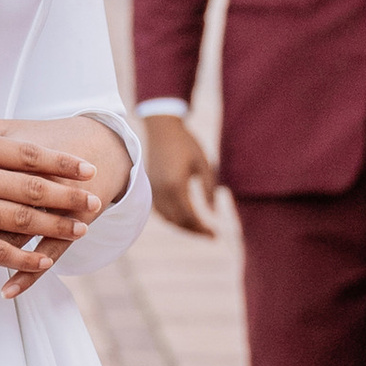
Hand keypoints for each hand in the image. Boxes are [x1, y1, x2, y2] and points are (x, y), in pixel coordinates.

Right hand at [0, 116, 130, 298]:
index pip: (26, 153)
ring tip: (80, 230)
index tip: (85, 169)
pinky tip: (40, 262)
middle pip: (31, 186)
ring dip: (54, 225)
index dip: (60, 163)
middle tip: (95, 201)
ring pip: (18, 219)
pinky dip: (20, 258)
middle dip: (68, 195)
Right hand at [142, 112, 217, 237]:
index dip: (202, 229)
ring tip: (200, 229)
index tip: (216, 235)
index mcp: (175, 186)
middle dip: (194, 231)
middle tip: (211, 236)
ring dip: (183, 226)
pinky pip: (161, 211)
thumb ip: (209, 189)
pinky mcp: (149, 189)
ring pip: (168, 219)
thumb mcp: (204, 164)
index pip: (189, 217)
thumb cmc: (186, 144)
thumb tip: (213, 213)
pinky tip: (185, 218)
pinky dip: (173, 218)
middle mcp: (161, 192)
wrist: (162, 130)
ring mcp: (152, 191)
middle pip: (178, 221)